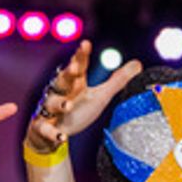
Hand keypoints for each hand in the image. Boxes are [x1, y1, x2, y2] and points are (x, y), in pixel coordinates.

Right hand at [26, 40, 141, 153]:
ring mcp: (51, 110)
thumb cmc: (78, 110)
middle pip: (62, 80)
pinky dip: (53, 133)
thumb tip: (138, 63)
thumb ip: (117, 81)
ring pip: (51, 102)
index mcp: (76, 84)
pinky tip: (62, 137)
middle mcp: (61, 93)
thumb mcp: (100, 96)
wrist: (54, 133)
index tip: (86, 44)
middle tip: (76, 69)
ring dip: (59, 103)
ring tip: (68, 105)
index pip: (79, 66)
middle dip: (68, 74)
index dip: (81, 56)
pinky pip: (45, 128)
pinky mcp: (43, 127)